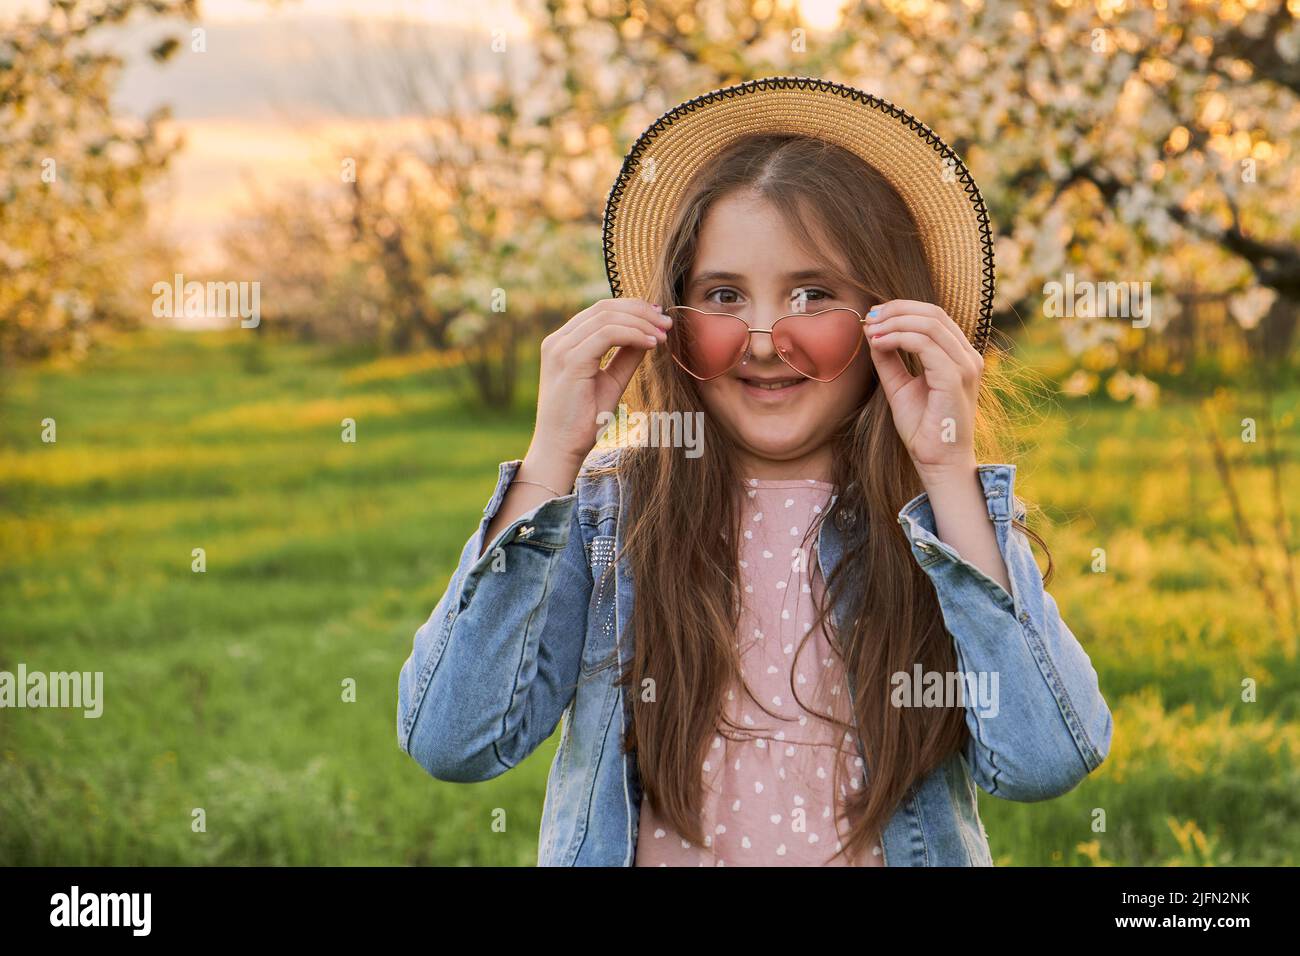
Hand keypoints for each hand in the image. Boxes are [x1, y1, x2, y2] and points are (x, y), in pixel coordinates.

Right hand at [524, 297, 670, 486]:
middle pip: (604, 308)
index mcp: (563, 343)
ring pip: (607, 318)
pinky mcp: (570, 361)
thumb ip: (625, 357)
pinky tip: (651, 344)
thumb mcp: (610, 381)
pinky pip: (607, 335)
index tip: (659, 318)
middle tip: (667, 323)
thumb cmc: (583, 420)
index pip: (600, 311)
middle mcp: (558, 341)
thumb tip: (648, 335)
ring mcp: (561, 349)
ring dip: (641, 323)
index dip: (632, 308)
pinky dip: (633, 335)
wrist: (562, 448)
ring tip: (663, 336)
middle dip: (640, 311)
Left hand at [863, 299, 983, 485]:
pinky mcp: (955, 379)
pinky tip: (879, 344)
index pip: (935, 316)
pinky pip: (926, 345)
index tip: (874, 315)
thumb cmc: (923, 427)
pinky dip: (899, 339)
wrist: (937, 461)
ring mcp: (965, 366)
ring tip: (871, 331)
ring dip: (895, 323)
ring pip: (930, 325)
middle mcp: (967, 357)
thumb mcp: (899, 386)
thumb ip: (889, 359)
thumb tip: (873, 331)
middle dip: (897, 310)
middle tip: (870, 317)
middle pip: (934, 313)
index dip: (903, 308)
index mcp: (959, 356)